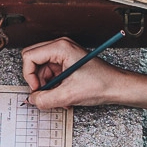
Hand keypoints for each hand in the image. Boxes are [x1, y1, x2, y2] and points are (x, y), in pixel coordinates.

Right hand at [22, 37, 146, 114]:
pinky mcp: (67, 62)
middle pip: (33, 61)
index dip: (29, 76)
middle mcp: (61, 47)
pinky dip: (54, 86)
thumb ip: (45, 99)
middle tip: (44, 93)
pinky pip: (51, 73)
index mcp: (60, 47)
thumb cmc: (101, 84)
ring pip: (42, 70)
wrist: (118, 87)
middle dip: (37, 80)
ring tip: (59, 97)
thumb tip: (32, 100)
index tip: (37, 89)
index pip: (29, 57)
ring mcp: (64, 54)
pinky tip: (64, 95)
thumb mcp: (68, 95)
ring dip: (47, 86)